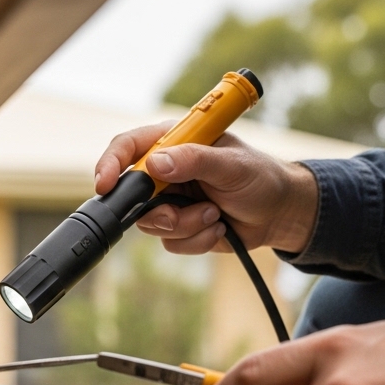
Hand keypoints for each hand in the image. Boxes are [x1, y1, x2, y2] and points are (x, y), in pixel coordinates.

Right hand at [94, 123, 318, 254]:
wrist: (279, 213)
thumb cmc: (260, 178)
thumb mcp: (231, 165)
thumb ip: (195, 160)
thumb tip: (156, 163)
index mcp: (174, 143)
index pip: (129, 147)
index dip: (111, 163)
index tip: (105, 184)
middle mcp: (166, 171)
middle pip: (133, 194)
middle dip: (161, 210)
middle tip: (184, 212)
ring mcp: (170, 200)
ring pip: (152, 224)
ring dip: (187, 225)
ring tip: (215, 215)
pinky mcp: (179, 225)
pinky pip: (170, 242)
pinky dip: (196, 240)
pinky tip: (218, 227)